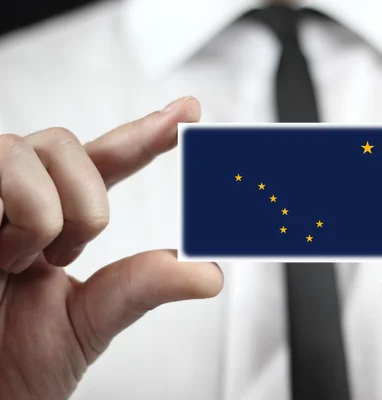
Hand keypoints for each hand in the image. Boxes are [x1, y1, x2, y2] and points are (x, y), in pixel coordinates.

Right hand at [0, 97, 223, 399]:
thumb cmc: (15, 362)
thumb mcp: (92, 319)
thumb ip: (144, 286)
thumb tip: (209, 273)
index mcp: (57, 217)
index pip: (105, 160)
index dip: (146, 132)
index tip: (190, 111)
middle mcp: (18, 197)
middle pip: (65, 143)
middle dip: (86, 202)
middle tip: (65, 255)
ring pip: (34, 148)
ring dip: (48, 212)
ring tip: (24, 260)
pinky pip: (2, 164)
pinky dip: (24, 216)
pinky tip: (0, 258)